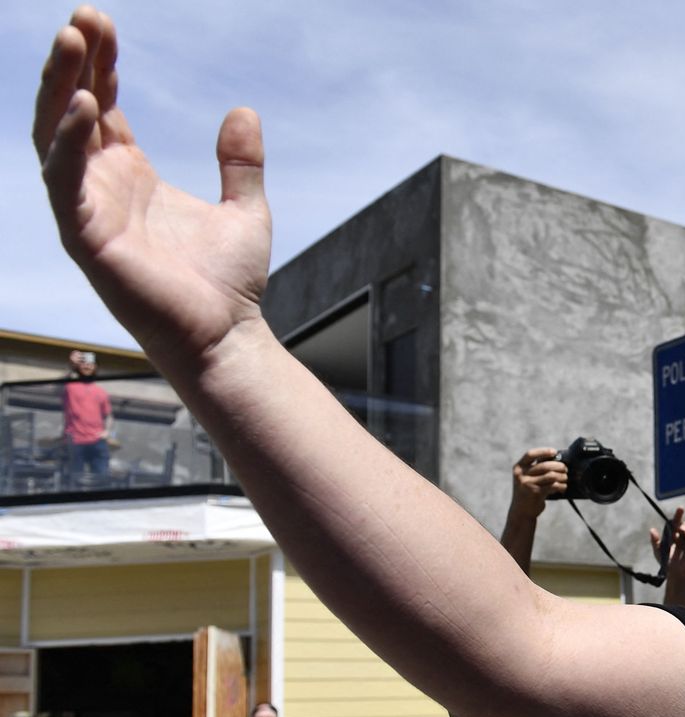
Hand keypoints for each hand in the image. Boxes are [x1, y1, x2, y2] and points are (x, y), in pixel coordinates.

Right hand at [33, 8, 272, 365]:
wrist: (227, 334)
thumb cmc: (228, 282)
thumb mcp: (245, 209)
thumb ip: (240, 162)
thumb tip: (243, 111)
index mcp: (130, 174)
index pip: (103, 103)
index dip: (100, 62)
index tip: (101, 21)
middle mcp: (101, 186)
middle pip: (72, 108)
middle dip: (74, 62)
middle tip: (83, 17)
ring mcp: (88, 209)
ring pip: (56, 135)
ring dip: (61, 87)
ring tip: (74, 41)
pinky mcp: (85, 235)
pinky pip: (64, 179)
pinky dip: (70, 141)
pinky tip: (87, 106)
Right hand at [510, 448, 566, 518]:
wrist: (521, 511)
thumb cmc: (527, 492)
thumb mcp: (526, 478)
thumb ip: (535, 469)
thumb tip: (557, 460)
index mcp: (518, 468)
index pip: (530, 454)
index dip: (543, 451)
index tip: (554, 452)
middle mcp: (521, 475)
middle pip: (545, 465)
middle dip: (559, 466)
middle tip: (565, 469)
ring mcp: (528, 484)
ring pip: (551, 475)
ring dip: (562, 476)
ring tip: (565, 478)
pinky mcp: (536, 493)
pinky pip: (554, 486)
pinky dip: (561, 486)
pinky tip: (563, 487)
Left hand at [650, 508, 684, 588]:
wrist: (677, 574)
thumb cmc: (667, 564)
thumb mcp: (659, 552)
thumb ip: (655, 541)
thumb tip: (652, 530)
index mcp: (673, 535)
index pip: (676, 522)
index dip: (678, 515)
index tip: (680, 508)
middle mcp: (683, 536)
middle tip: (682, 531)